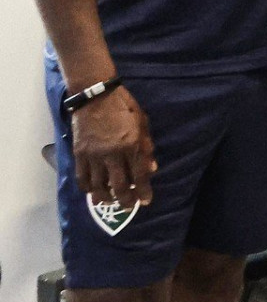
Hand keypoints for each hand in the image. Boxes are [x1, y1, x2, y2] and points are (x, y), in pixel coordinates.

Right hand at [71, 85, 155, 208]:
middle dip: (126, 200)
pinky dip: (87, 188)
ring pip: (98, 186)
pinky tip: (92, 192)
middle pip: (119, 186)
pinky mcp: (79, 153)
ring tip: (110, 202)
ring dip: (106, 198)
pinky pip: (82, 177)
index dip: (144, 191)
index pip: (140, 175)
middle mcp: (113, 153)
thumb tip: (152, 169)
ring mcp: (93, 155)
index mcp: (132, 145)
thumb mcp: (142, 122)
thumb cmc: (124, 106)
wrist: (95, 95)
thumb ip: (147, 147)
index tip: (146, 202)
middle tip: (128, 207)